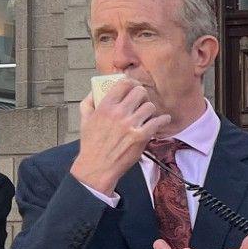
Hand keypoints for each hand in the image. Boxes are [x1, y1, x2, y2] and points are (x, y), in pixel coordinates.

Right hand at [71, 80, 169, 194]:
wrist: (97, 166)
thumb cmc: (91, 144)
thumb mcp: (84, 120)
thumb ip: (88, 103)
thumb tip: (94, 91)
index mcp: (105, 107)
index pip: (123, 84)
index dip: (131, 82)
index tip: (133, 86)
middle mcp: (118, 113)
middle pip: (140, 92)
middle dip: (142, 95)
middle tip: (142, 101)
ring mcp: (130, 124)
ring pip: (150, 106)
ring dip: (150, 110)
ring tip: (148, 114)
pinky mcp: (141, 136)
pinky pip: (158, 121)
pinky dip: (163, 120)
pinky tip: (163, 120)